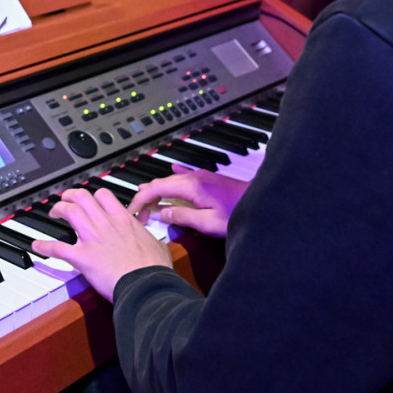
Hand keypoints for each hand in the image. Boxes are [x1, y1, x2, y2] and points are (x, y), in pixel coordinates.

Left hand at [31, 188, 171, 301]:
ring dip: (58, 209)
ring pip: (69, 212)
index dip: (94, 195)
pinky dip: (44, 246)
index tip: (90, 199)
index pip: (104, 195)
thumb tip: (153, 240)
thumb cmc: (154, 268)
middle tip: (65, 200)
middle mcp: (106, 224)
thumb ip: (148, 238)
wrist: (147, 284)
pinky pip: (58, 248)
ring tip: (53, 212)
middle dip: (71, 196)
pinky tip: (36, 246)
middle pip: (82, 197)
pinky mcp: (82, 257)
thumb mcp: (156, 244)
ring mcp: (92, 239)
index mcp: (124, 220)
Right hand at [129, 165, 248, 238]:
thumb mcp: (207, 223)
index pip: (156, 188)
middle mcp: (193, 177)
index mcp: (191, 187)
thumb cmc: (236, 214)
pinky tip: (171, 169)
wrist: (260, 203)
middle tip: (139, 213)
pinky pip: (185, 175)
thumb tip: (162, 213)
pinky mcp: (208, 179)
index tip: (133, 210)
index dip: (141, 199)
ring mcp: (201, 176)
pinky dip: (174, 177)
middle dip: (147, 196)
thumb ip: (182, 217)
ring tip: (147, 200)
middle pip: (161, 183)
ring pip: (172, 179)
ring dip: (158, 190)